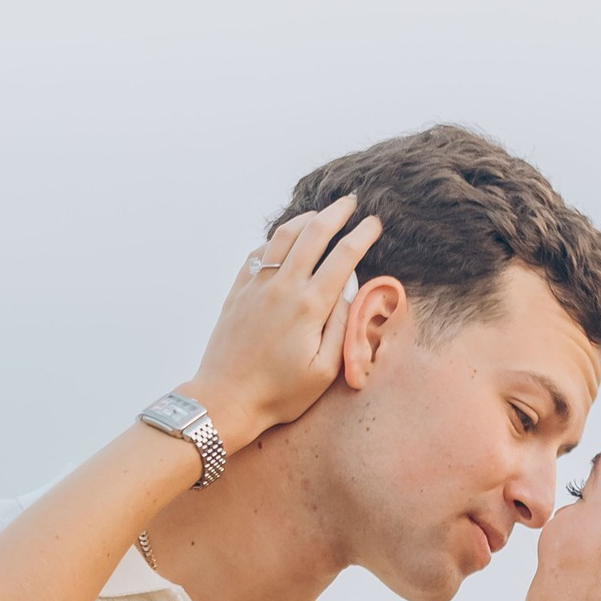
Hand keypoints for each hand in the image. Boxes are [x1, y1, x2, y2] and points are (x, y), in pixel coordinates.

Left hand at [185, 195, 382, 454]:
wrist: (226, 399)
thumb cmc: (279, 394)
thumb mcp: (324, 371)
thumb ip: (341, 328)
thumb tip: (347, 294)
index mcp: (309, 306)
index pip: (343, 257)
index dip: (362, 235)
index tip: (374, 223)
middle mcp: (283, 287)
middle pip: (314, 233)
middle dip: (336, 213)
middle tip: (351, 201)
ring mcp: (257, 286)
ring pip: (283, 236)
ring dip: (305, 219)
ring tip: (319, 214)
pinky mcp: (238, 292)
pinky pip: (258, 253)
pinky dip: (275, 239)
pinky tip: (283, 240)